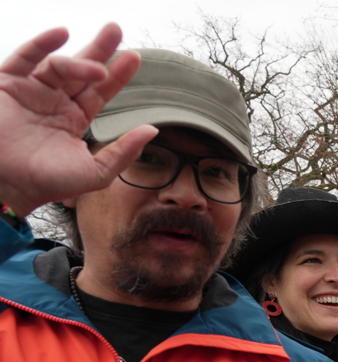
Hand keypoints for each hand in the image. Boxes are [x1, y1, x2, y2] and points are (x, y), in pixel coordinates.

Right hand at [0, 25, 156, 216]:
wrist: (5, 186)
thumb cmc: (47, 183)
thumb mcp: (96, 172)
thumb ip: (124, 152)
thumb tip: (153, 130)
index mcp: (73, 119)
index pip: (100, 91)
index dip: (117, 74)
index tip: (135, 58)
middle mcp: (53, 101)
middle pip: (81, 70)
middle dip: (100, 50)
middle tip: (116, 29)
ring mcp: (30, 91)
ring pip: (58, 66)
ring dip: (79, 61)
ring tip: (98, 68)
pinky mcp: (6, 84)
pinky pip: (24, 58)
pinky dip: (40, 44)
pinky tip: (61, 33)